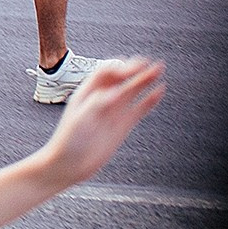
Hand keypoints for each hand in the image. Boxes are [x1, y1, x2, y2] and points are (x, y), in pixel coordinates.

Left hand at [42, 58, 164, 186]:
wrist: (70, 165)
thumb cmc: (68, 142)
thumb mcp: (80, 119)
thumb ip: (97, 104)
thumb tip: (116, 93)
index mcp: (87, 93)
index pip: (105, 72)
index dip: (119, 68)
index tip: (131, 70)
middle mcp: (101, 99)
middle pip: (121, 78)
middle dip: (135, 69)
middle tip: (150, 63)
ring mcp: (113, 112)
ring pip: (132, 90)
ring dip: (145, 79)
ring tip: (159, 69)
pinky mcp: (122, 125)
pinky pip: (139, 108)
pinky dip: (149, 99)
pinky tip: (159, 91)